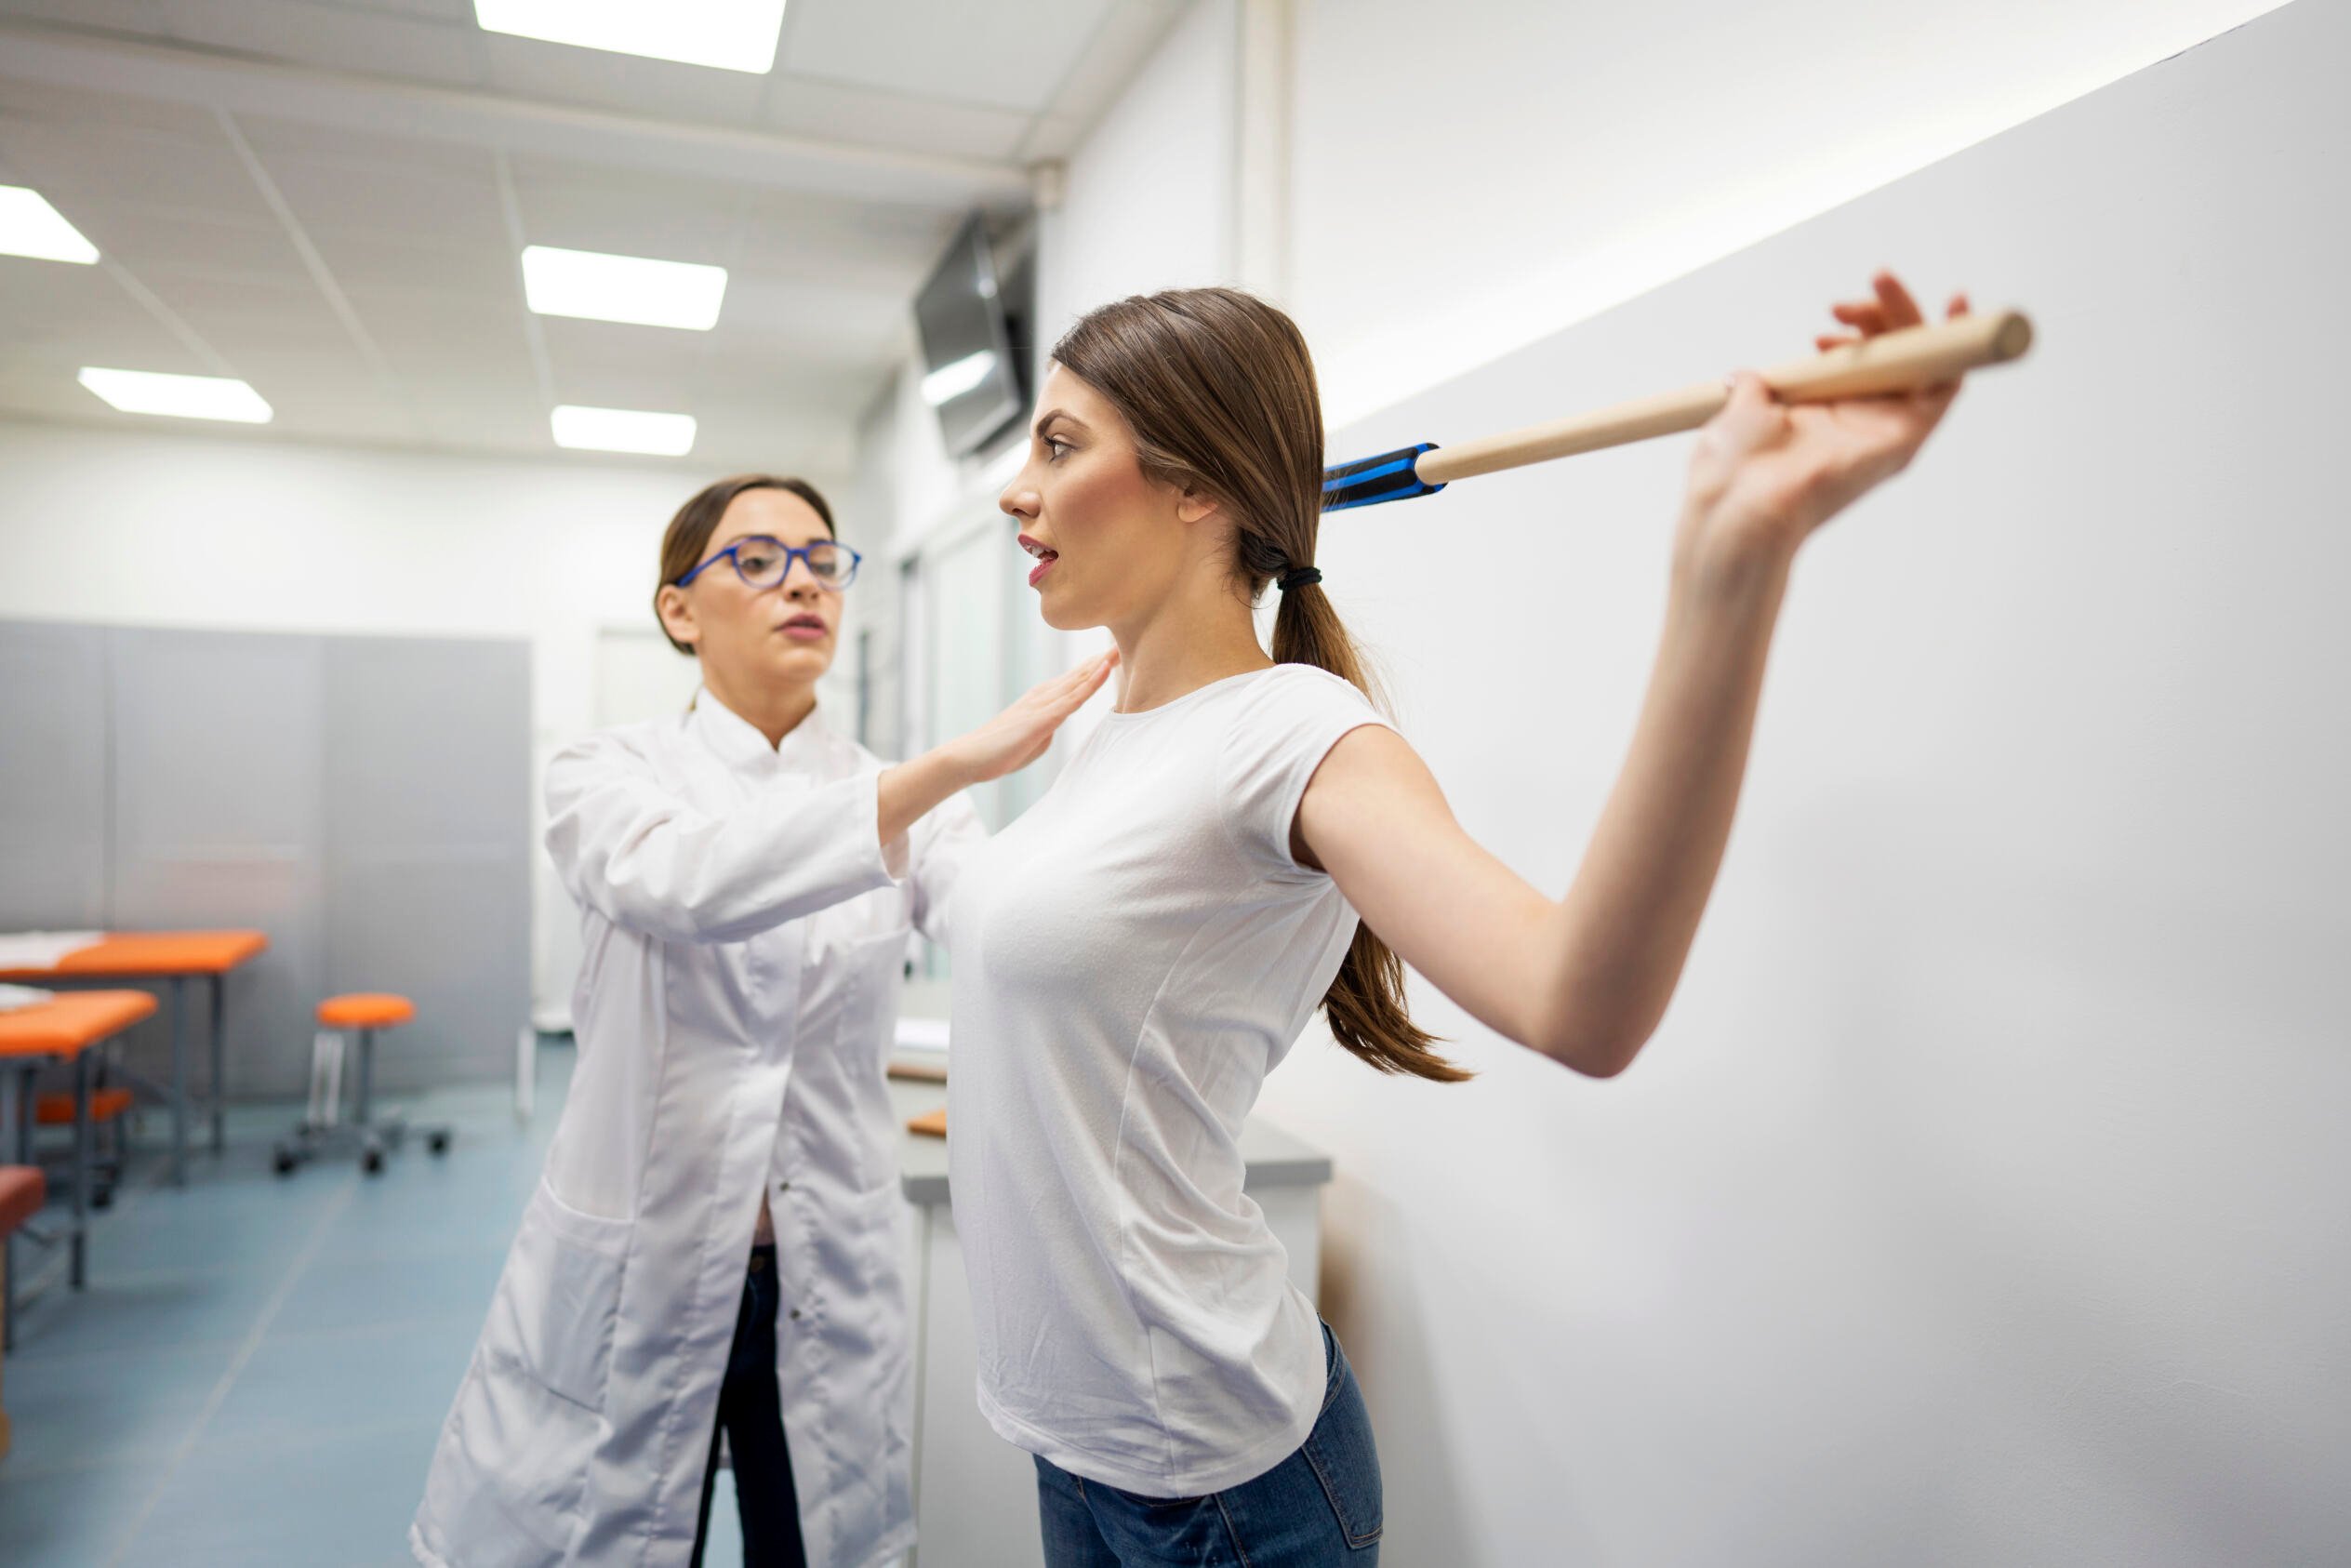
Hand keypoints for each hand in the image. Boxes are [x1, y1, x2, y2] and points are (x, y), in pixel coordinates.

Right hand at [943, 648, 1119, 783]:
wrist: (969, 758)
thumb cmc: (999, 751)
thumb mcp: (1033, 739)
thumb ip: (1048, 727)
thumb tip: (1057, 721)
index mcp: (1042, 700)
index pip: (1074, 680)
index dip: (1094, 667)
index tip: (1113, 655)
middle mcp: (1043, 696)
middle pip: (1079, 674)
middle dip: (1101, 659)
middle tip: (1121, 643)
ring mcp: (1042, 705)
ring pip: (1078, 681)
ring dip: (1100, 665)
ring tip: (1118, 649)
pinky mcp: (1042, 718)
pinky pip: (1072, 698)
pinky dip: (1090, 683)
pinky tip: (1103, 670)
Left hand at [1676, 272, 1967, 582]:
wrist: (1740, 500)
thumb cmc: (1732, 470)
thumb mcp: (1740, 411)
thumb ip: (1754, 390)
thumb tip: (1743, 379)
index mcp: (1824, 414)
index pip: (1860, 364)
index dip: (1861, 330)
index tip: (1835, 312)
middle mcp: (1860, 421)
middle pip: (1892, 354)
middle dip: (1876, 314)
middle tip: (1842, 304)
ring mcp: (1886, 428)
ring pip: (1919, 360)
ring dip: (1908, 315)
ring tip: (1876, 284)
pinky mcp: (1906, 437)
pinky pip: (1946, 388)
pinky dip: (1956, 347)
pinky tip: (1957, 310)